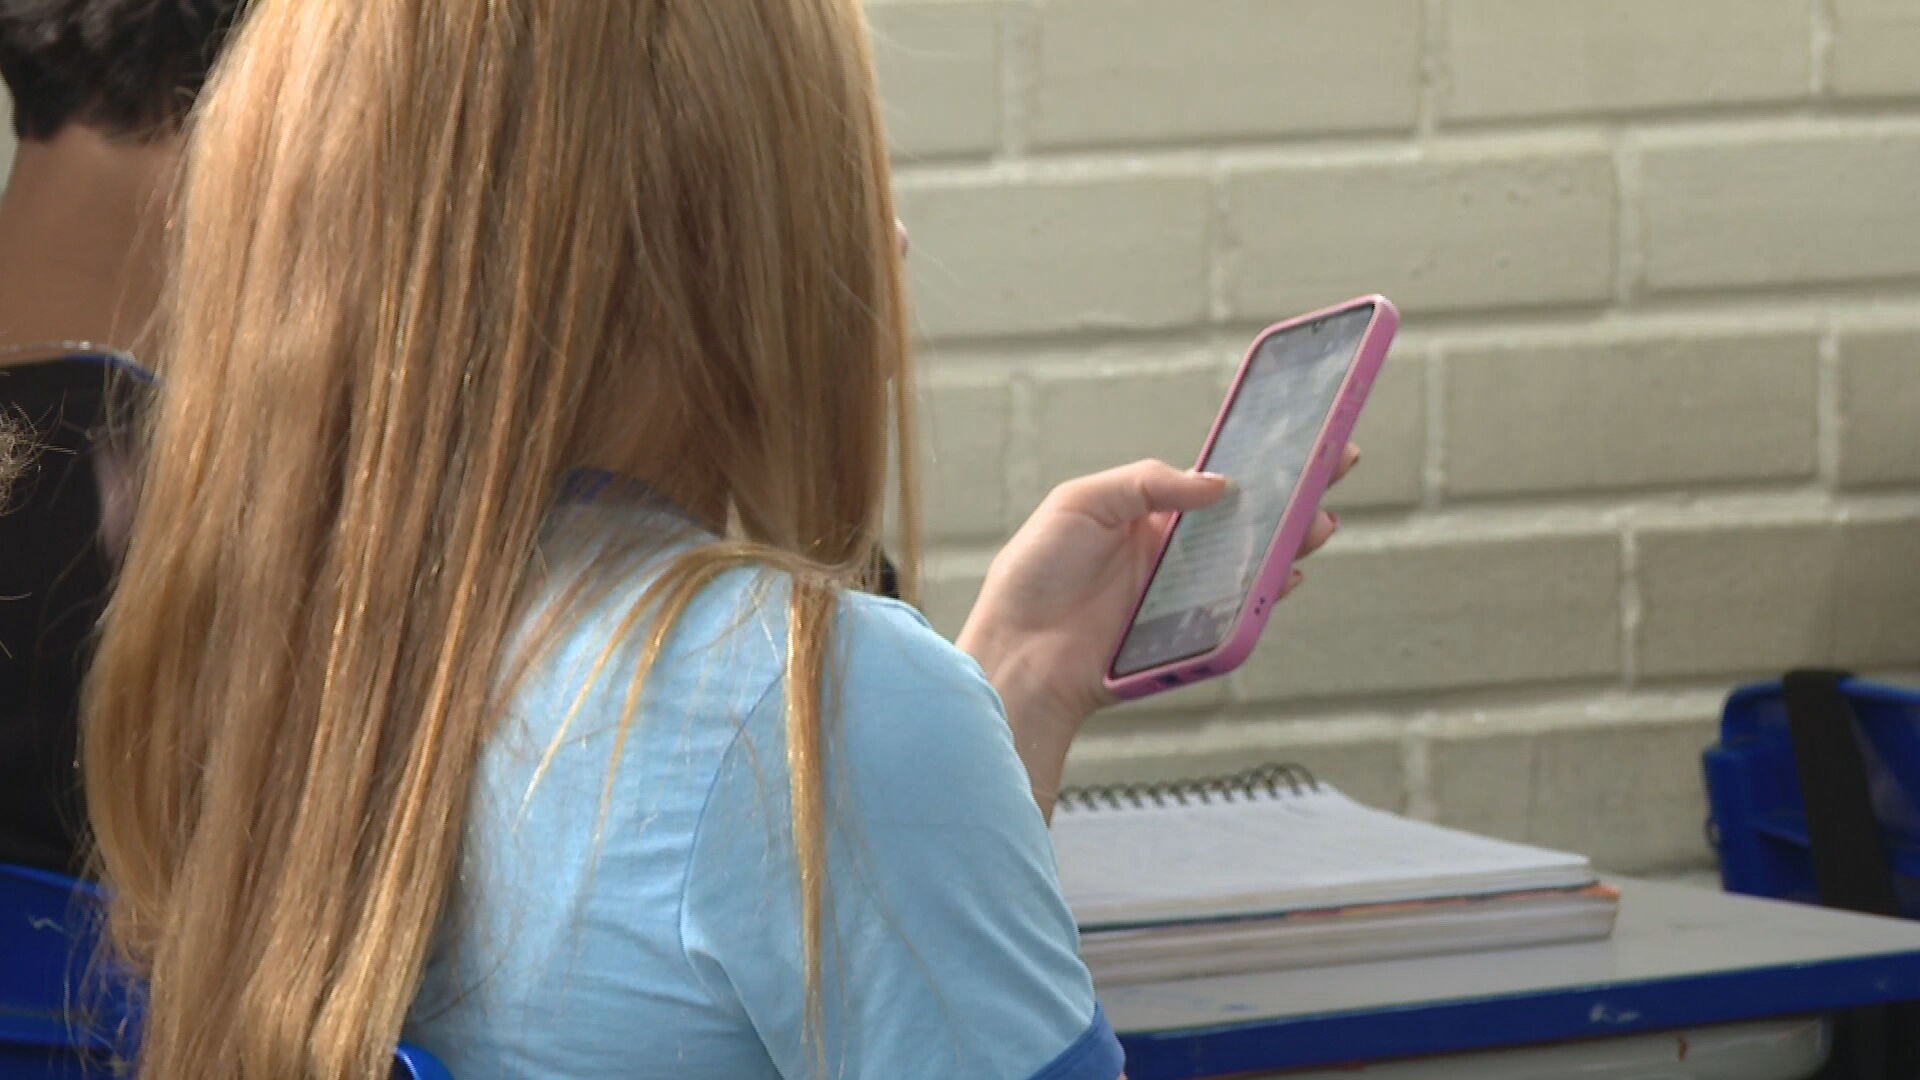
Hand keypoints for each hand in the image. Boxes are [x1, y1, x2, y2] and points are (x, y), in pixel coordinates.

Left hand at [959, 446, 1357, 815]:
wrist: (1017, 651)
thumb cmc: (1036, 573)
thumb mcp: (1082, 503)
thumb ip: (1149, 484)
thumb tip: (1220, 484)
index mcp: (1149, 512)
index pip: (1217, 479)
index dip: (1258, 458)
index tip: (1301, 433)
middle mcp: (1174, 551)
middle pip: (1249, 517)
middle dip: (1295, 491)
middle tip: (1338, 462)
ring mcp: (1185, 592)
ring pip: (1253, 561)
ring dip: (1293, 539)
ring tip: (1321, 518)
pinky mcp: (1189, 633)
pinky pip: (1240, 610)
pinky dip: (1269, 591)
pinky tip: (1291, 571)